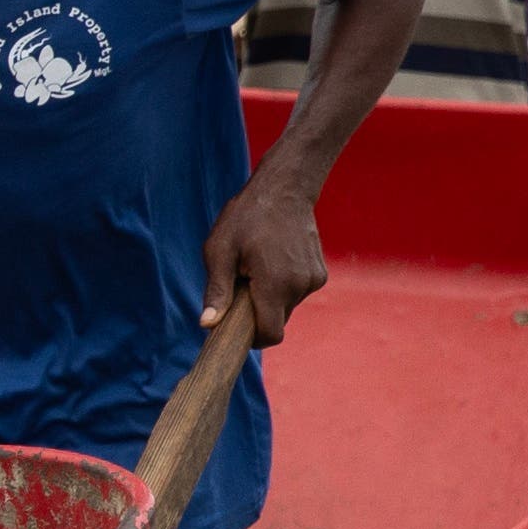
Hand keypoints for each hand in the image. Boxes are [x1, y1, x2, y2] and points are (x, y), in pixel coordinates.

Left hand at [197, 178, 328, 345]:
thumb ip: (216, 291)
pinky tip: (272, 262)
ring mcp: (314, 280)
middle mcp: (300, 286)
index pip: (270, 334)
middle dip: (257, 313)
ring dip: (269, 298)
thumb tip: (207, 325)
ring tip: (256, 268)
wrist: (284, 189)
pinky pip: (297, 293)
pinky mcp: (320, 273)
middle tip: (241, 284)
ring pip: (286, 307)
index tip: (236, 326)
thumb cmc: (246, 218)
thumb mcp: (219, 252)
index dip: (252, 338)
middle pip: (276, 321)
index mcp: (275, 284)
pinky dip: (283, 287)